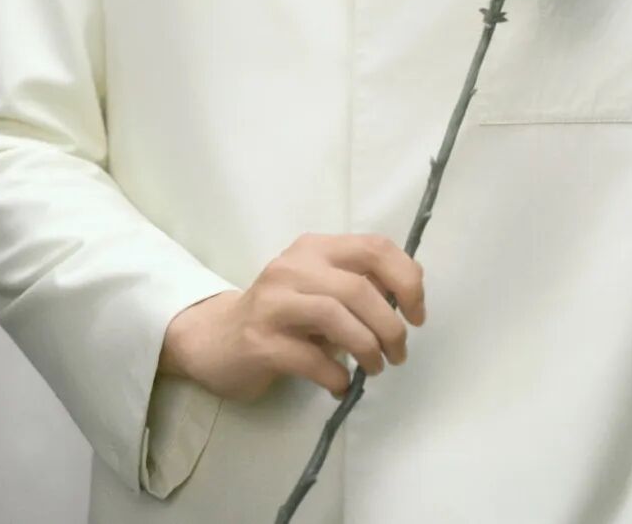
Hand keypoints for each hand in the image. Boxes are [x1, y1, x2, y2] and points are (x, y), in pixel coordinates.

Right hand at [158, 231, 426, 402]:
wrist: (214, 339)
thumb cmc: (280, 314)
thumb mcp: (319, 288)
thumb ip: (357, 286)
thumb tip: (406, 298)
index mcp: (315, 248)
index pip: (373, 247)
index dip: (406, 279)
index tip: (417, 314)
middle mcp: (293, 266)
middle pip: (358, 287)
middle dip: (390, 325)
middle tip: (399, 352)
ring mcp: (273, 302)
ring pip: (335, 316)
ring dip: (367, 348)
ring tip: (376, 368)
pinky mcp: (260, 340)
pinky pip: (310, 358)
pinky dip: (336, 375)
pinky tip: (340, 384)